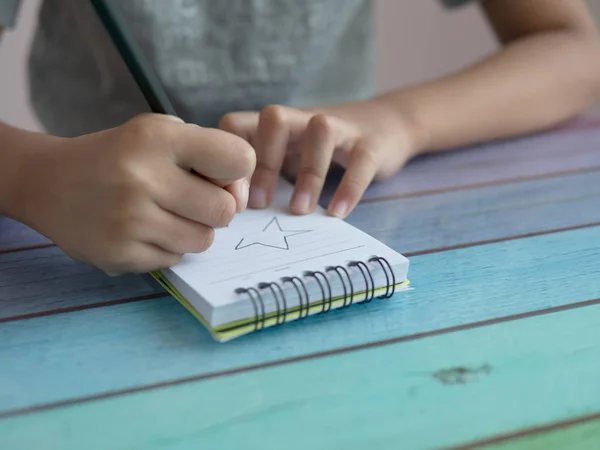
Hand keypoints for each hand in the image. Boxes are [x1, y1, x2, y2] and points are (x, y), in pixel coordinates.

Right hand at [10, 114, 255, 274]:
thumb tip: (242, 198)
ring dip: (192, 230)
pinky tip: (143, 230)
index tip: (218, 174)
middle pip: (225, 211)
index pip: (238, 159)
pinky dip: (167, 248)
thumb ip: (209, 155)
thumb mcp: (160, 133)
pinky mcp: (119, 255)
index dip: (237, 171)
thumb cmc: (120, 155)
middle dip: (216, 207)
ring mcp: (129, 221)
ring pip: (203, 241)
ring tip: (165, 214)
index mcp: (158, 139)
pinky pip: (175, 260)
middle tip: (191, 200)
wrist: (49, 182)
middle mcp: (142, 178)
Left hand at [219, 99, 419, 217]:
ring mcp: (340, 126)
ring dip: (307, 174)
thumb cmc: (320, 149)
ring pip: (321, 130)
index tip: (232, 200)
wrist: (385, 125)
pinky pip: (361, 161)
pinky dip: (349, 188)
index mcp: (275, 124)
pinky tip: (337, 213)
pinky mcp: (370, 143)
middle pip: (273, 117)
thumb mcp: (286, 153)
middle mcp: (303, 118)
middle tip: (259, 205)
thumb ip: (259, 173)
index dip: (227, 159)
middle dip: (262, 162)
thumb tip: (227, 213)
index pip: (237, 124)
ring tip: (299, 211)